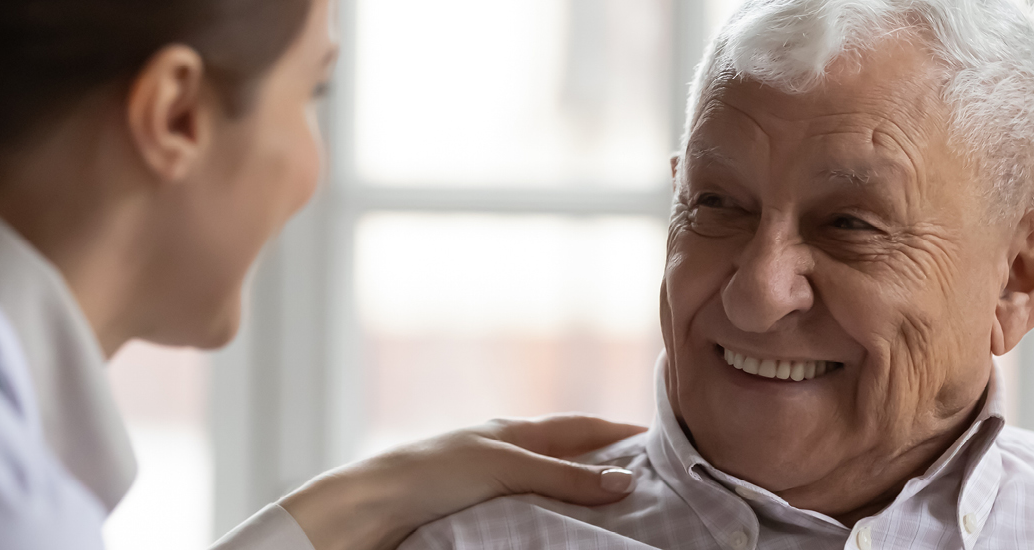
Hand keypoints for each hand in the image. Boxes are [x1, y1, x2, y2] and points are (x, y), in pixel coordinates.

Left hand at [279, 414, 646, 549]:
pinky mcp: (478, 521)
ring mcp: (492, 490)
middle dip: (609, 473)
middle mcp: (505, 456)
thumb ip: (563, 475)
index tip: (664, 441)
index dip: (620, 431)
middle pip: (570, 463)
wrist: (369, 511)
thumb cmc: (430, 474)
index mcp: (512, 432)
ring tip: (624, 525)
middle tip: (657, 492)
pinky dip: (554, 528)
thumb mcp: (504, 466)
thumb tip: (627, 479)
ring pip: (551, 496)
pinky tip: (569, 540)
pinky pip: (529, 522)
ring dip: (582, 508)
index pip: (580, 427)